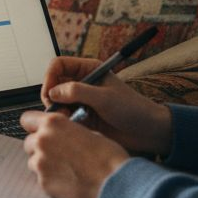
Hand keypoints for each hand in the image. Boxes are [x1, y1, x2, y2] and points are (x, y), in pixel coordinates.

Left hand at [21, 112, 130, 197]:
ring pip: (33, 161)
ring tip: (66, 169)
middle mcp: (42, 141)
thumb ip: (67, 131)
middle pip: (29, 142)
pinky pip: (40, 178)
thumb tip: (61, 134)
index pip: (27, 119)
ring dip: (44, 163)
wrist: (116, 183)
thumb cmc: (109, 157)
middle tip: (58, 154)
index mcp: (53, 124)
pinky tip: (68, 180)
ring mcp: (40, 163)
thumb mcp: (89, 132)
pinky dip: (50, 179)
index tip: (39, 130)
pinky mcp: (43, 182)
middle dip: (40, 147)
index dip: (34, 125)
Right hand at [41, 56, 172, 157]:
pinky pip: (64, 116)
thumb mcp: (104, 97)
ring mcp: (81, 100)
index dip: (50, 77)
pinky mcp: (81, 115)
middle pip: (53, 83)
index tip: (50, 93)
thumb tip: (53, 92)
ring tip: (70, 119)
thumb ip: (77, 92)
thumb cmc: (132, 109)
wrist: (147, 132)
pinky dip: (65, 121)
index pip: (59, 65)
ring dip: (58, 111)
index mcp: (89, 69)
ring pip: (56, 101)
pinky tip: (76, 126)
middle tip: (58, 109)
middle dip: (52, 97)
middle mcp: (83, 82)